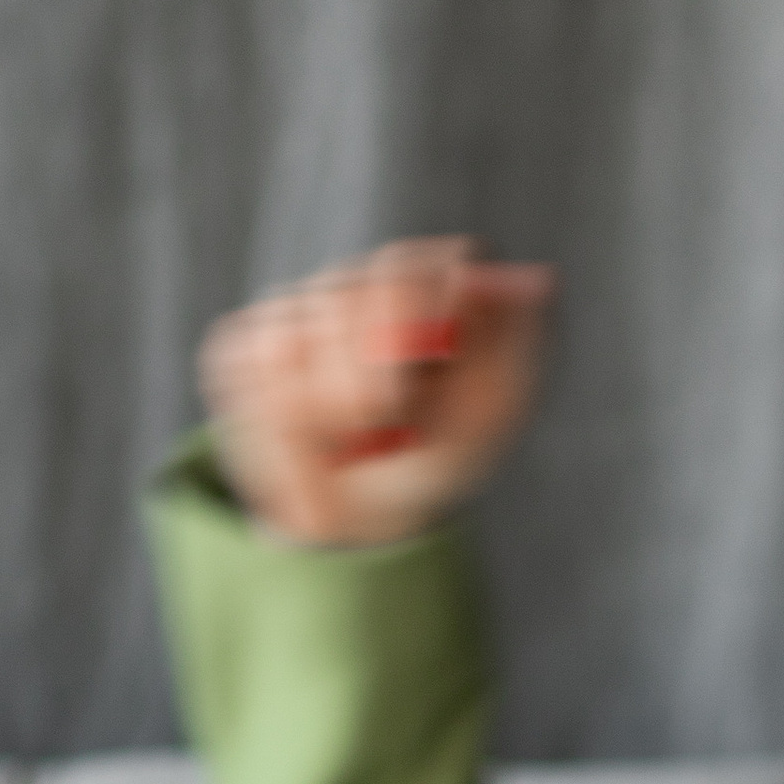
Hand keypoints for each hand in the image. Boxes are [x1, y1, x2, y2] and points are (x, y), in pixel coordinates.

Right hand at [200, 235, 553, 547]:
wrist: (362, 519)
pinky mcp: (243, 344)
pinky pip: (262, 361)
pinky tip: (314, 435)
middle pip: (363, 289)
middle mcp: (361, 281)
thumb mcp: (493, 412)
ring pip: (308, 331)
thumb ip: (519, 344)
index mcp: (428, 282)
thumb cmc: (435, 458)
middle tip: (394, 418)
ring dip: (337, 405)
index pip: (426, 264)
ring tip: (356, 435)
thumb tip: (541, 279)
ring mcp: (297, 306)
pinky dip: (294, 414)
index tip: (431, 373)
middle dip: (379, 371)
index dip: (424, 314)